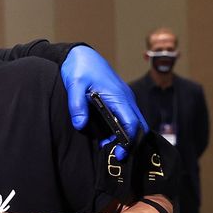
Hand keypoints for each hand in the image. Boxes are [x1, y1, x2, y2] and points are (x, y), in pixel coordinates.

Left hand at [60, 45, 147, 159]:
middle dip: (131, 142)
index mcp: (119, 96)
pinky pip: (126, 116)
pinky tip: (108, 138)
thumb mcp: (74, 85)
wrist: (81, 55)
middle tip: (116, 157)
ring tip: (110, 150)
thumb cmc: (80, 68)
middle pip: (137, 125)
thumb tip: (80, 125)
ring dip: (125, 136)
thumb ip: (77, 105)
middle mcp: (126, 98)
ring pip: (133, 121)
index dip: (128, 141)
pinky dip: (122, 128)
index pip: (131, 123)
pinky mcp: (118, 98)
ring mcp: (124, 98)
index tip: (119, 154)